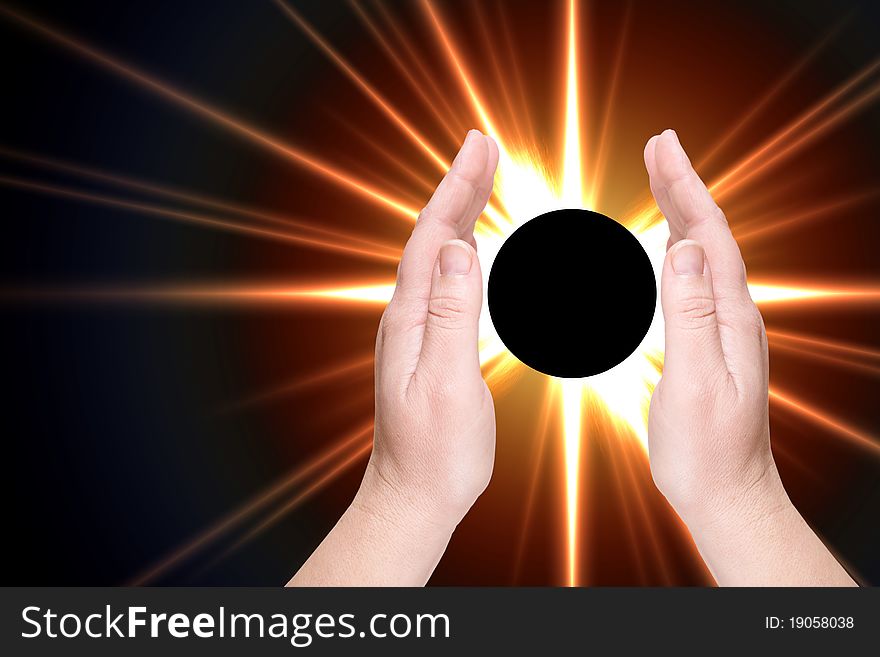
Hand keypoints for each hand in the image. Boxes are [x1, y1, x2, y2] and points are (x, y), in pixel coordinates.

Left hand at [289, 130, 497, 585]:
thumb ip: (455, 317)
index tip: (480, 148)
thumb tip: (462, 250)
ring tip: (479, 182)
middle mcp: (407, 317)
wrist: (413, 494)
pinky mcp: (429, 346)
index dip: (456, 189)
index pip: (433, 238)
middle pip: (432, 238)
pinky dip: (463, 251)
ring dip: (459, 214)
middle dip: (458, 189)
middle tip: (482, 147)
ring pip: (437, 257)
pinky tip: (474, 249)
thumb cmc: (435, 452)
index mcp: (411, 320)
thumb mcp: (448, 385)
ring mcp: (416, 331)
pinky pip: (445, 283)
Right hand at [644, 129, 854, 585]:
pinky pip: (695, 281)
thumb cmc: (706, 450)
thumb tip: (680, 249)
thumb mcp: (693, 383)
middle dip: (684, 187)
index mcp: (730, 319)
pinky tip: (667, 248)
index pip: (709, 236)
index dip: (685, 187)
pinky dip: (678, 249)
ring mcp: (724, 330)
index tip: (662, 147)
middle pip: (710, 236)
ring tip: (663, 180)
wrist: (727, 494)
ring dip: (682, 212)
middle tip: (659, 147)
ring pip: (704, 255)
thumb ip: (687, 315)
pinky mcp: (711, 344)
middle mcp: (734, 316)